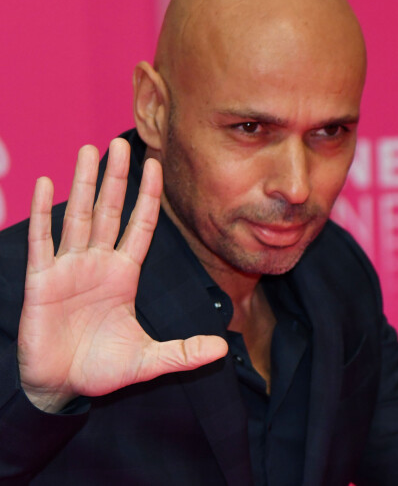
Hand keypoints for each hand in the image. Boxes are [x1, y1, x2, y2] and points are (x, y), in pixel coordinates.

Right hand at [18, 139, 227, 412]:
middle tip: (120, 144)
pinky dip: (42, 213)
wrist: (62, 386)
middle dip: (116, 179)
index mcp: (124, 274)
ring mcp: (69, 268)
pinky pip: (42, 240)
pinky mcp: (42, 281)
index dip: (148, 196)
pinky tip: (46, 184)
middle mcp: (99, 263)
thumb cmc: (103, 368)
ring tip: (87, 152)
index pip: (140, 225)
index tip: (155, 165)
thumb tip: (223, 350)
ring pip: (78, 216)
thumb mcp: (149, 360)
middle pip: (110, 211)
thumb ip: (184, 352)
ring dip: (82, 184)